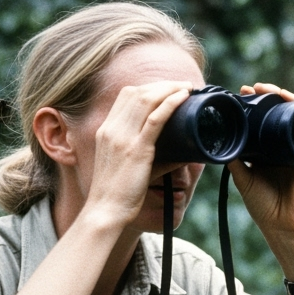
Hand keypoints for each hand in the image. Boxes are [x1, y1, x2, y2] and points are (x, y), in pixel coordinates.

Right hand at [83, 80, 194, 227]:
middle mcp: (112, 129)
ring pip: (146, 100)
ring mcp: (123, 138)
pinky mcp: (136, 150)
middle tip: (183, 85)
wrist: (105, 210)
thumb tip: (183, 155)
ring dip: (169, 88)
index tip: (168, 89)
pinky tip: (182, 97)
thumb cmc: (119, 193)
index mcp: (107, 130)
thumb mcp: (127, 166)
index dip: (149, 88)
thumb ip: (151, 157)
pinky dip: (170, 104)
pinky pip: (155, 119)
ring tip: (187, 87)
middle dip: (162, 84)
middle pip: (137, 93)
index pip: (126, 96)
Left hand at [228, 83, 293, 236]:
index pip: (256, 123)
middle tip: (251, 88)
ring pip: (289, 116)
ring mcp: (293, 148)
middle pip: (273, 114)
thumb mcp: (243, 179)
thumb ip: (234, 160)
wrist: (285, 224)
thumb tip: (220, 140)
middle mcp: (278, 147)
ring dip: (280, 98)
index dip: (249, 107)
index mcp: (262, 152)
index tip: (238, 94)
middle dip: (264, 97)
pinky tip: (290, 100)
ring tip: (267, 89)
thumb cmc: (264, 207)